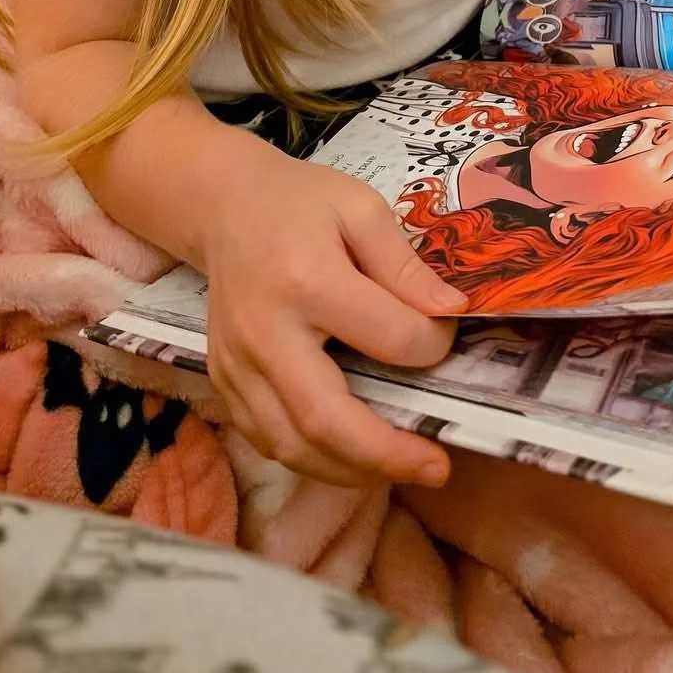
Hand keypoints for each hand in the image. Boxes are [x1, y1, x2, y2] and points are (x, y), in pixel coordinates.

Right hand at [200, 137, 465, 489]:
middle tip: (437, 468)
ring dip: (350, 471)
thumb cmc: (300, 201)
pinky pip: (267, 439)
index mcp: (306, 279)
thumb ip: (404, 263)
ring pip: (291, 445)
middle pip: (324, 417)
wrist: (224, 205)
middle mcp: (264, 331)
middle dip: (386, 454)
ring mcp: (236, 363)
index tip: (446, 336)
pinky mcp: (222, 381)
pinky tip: (349, 456)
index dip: (431, 345)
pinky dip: (312, 459)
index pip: (386, 336)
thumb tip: (451, 312)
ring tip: (400, 469)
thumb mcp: (360, 207)